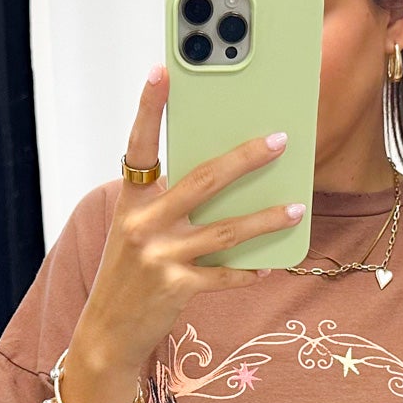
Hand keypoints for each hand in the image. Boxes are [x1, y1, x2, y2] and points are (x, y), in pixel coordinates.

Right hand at [70, 64, 303, 382]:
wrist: (107, 331)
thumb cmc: (128, 274)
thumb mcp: (137, 231)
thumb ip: (168, 205)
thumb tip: (224, 181)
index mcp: (131, 201)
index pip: (139, 146)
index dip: (148, 108)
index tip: (161, 71)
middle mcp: (143, 224)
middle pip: (203, 181)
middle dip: (246, 158)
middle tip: (279, 140)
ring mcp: (159, 257)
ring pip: (224, 231)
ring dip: (265, 219)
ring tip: (295, 208)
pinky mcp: (175, 288)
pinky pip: (223, 276)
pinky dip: (248, 271)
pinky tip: (270, 265)